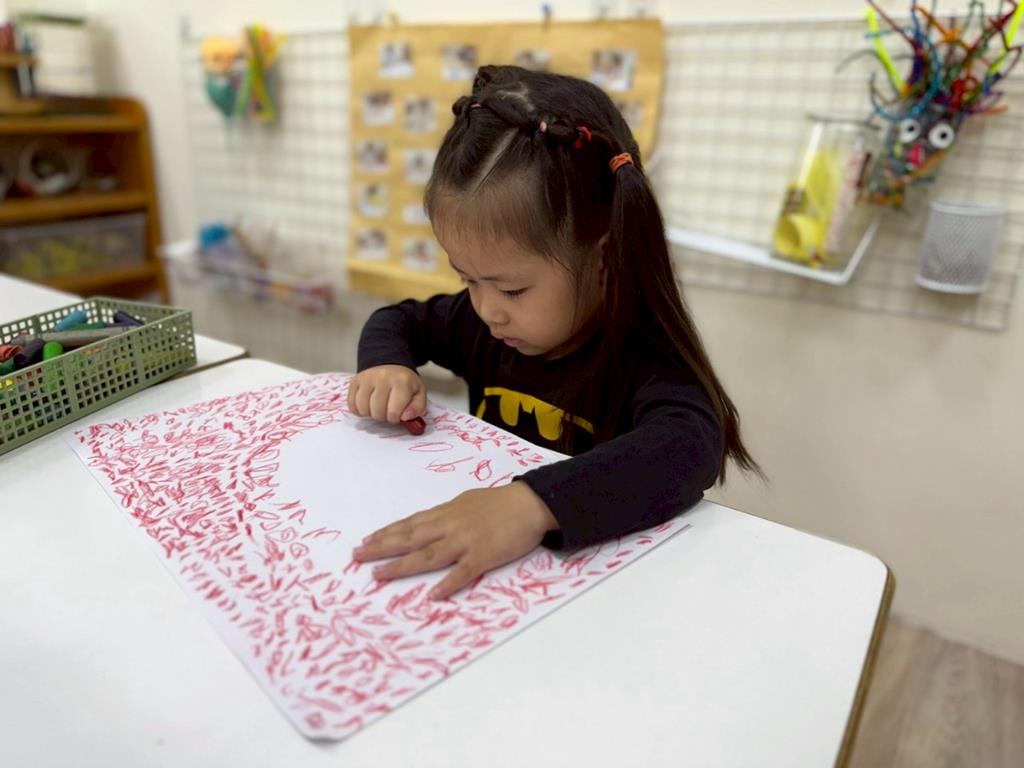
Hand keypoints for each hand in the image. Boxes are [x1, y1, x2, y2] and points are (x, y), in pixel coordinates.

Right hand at [348, 365, 426, 423]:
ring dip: (371, 414)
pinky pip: (351, 403)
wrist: (389, 364)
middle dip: (383, 417)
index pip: (394, 411)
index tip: (397, 414)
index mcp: (401, 381)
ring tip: (378, 408)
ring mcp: (367, 378)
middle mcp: (382, 378)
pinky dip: (359, 410)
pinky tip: (367, 406)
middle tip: (388, 411)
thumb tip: (405, 417)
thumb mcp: (418, 393)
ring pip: (363, 408)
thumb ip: (417, 407)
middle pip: (377, 411)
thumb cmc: (404, 382)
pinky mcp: (355, 381)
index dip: (395, 418)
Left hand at [352, 482, 558, 599]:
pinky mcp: (484, 555)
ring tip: (379, 575)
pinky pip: (463, 572)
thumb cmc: (501, 503)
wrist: (532, 503)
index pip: (411, 524)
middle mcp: (450, 526)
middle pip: (410, 538)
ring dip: (402, 566)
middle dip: (382, 548)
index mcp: (447, 513)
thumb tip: (431, 522)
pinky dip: (448, 583)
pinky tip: (433, 595)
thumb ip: (449, 514)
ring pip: (428, 555)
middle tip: (357, 556)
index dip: (387, 533)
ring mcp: (466, 541)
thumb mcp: (468, 502)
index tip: (366, 541)